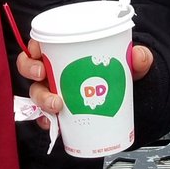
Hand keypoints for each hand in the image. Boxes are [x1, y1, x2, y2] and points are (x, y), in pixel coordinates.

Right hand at [18, 39, 153, 124]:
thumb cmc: (118, 74)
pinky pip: (44, 117)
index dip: (33, 45)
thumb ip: (138, 58)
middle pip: (30, 66)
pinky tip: (54, 125)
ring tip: (56, 105)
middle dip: (30, 69)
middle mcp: (55, 71)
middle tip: (42, 75)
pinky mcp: (59, 113)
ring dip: (41, 98)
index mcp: (65, 52)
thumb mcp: (129, 64)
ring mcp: (54, 92)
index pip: (41, 43)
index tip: (38, 50)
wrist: (125, 101)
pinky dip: (46, 121)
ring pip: (36, 92)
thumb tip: (139, 56)